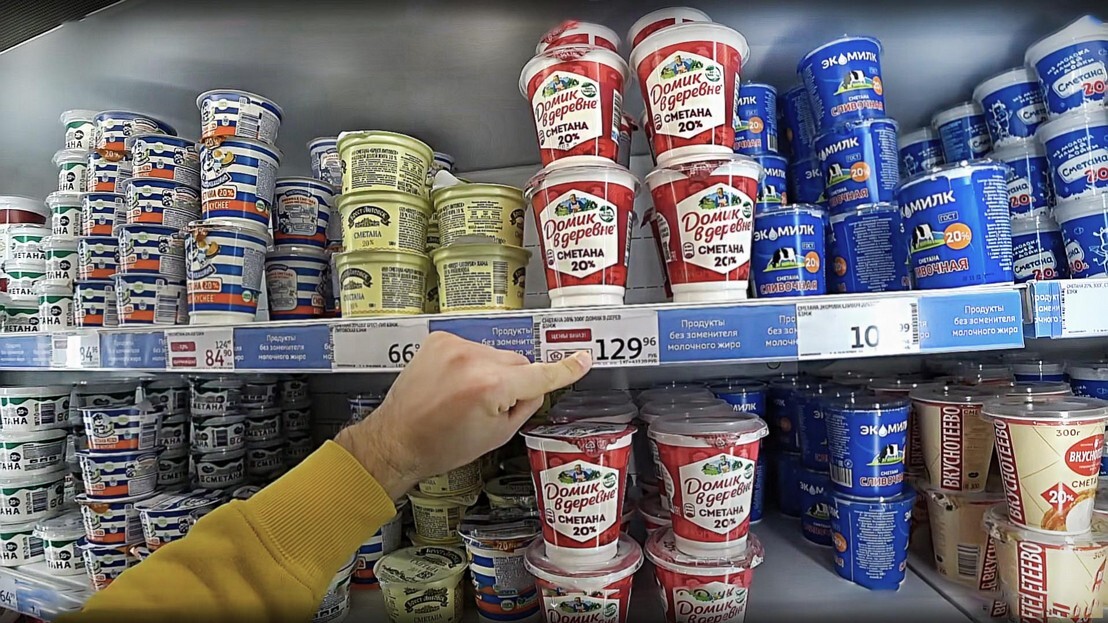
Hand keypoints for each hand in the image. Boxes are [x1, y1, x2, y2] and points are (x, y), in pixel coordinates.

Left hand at [335, 332, 591, 498]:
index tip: (583, 359)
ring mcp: (455, 346)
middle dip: (513, 381)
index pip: (540, 375)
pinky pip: (473, 347)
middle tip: (489, 406)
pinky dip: (470, 363)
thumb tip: (539, 386)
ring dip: (490, 371)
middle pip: (518, 362)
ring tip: (464, 396)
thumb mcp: (497, 435)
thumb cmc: (441, 445)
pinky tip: (453, 384)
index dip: (565, 369)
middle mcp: (473, 360)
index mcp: (492, 387)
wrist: (397, 439)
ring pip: (496, 354)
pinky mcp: (440, 339)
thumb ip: (525, 406)